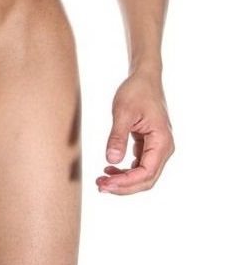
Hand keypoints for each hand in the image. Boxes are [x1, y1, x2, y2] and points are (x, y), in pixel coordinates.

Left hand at [96, 69, 173, 194]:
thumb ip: (118, 137)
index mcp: (162, 142)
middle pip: (146, 179)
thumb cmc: (136, 91)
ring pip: (143, 175)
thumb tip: (112, 160)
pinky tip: (110, 168)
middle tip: (100, 186)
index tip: (105, 183)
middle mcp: (164, 149)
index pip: (146, 173)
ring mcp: (158, 148)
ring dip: (124, 181)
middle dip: (123, 186)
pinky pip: (140, 165)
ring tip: (102, 180)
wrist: (144, 77)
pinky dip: (126, 170)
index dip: (126, 182)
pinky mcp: (150, 145)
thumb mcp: (123, 112)